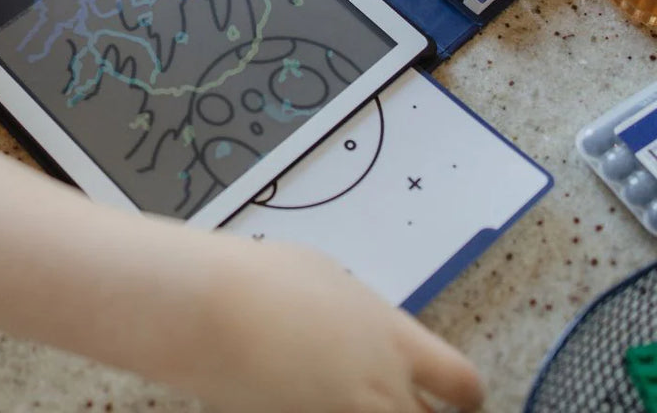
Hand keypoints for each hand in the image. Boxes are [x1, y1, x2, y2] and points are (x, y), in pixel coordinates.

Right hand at [189, 240, 483, 412]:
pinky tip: (299, 398)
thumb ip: (363, 317)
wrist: (210, 310)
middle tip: (397, 402)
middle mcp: (381, 391)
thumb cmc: (268, 277)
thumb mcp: (329, 279)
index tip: (460, 400)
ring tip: (339, 395)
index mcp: (394, 342)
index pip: (462, 384)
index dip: (467, 397)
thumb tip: (367, 333)